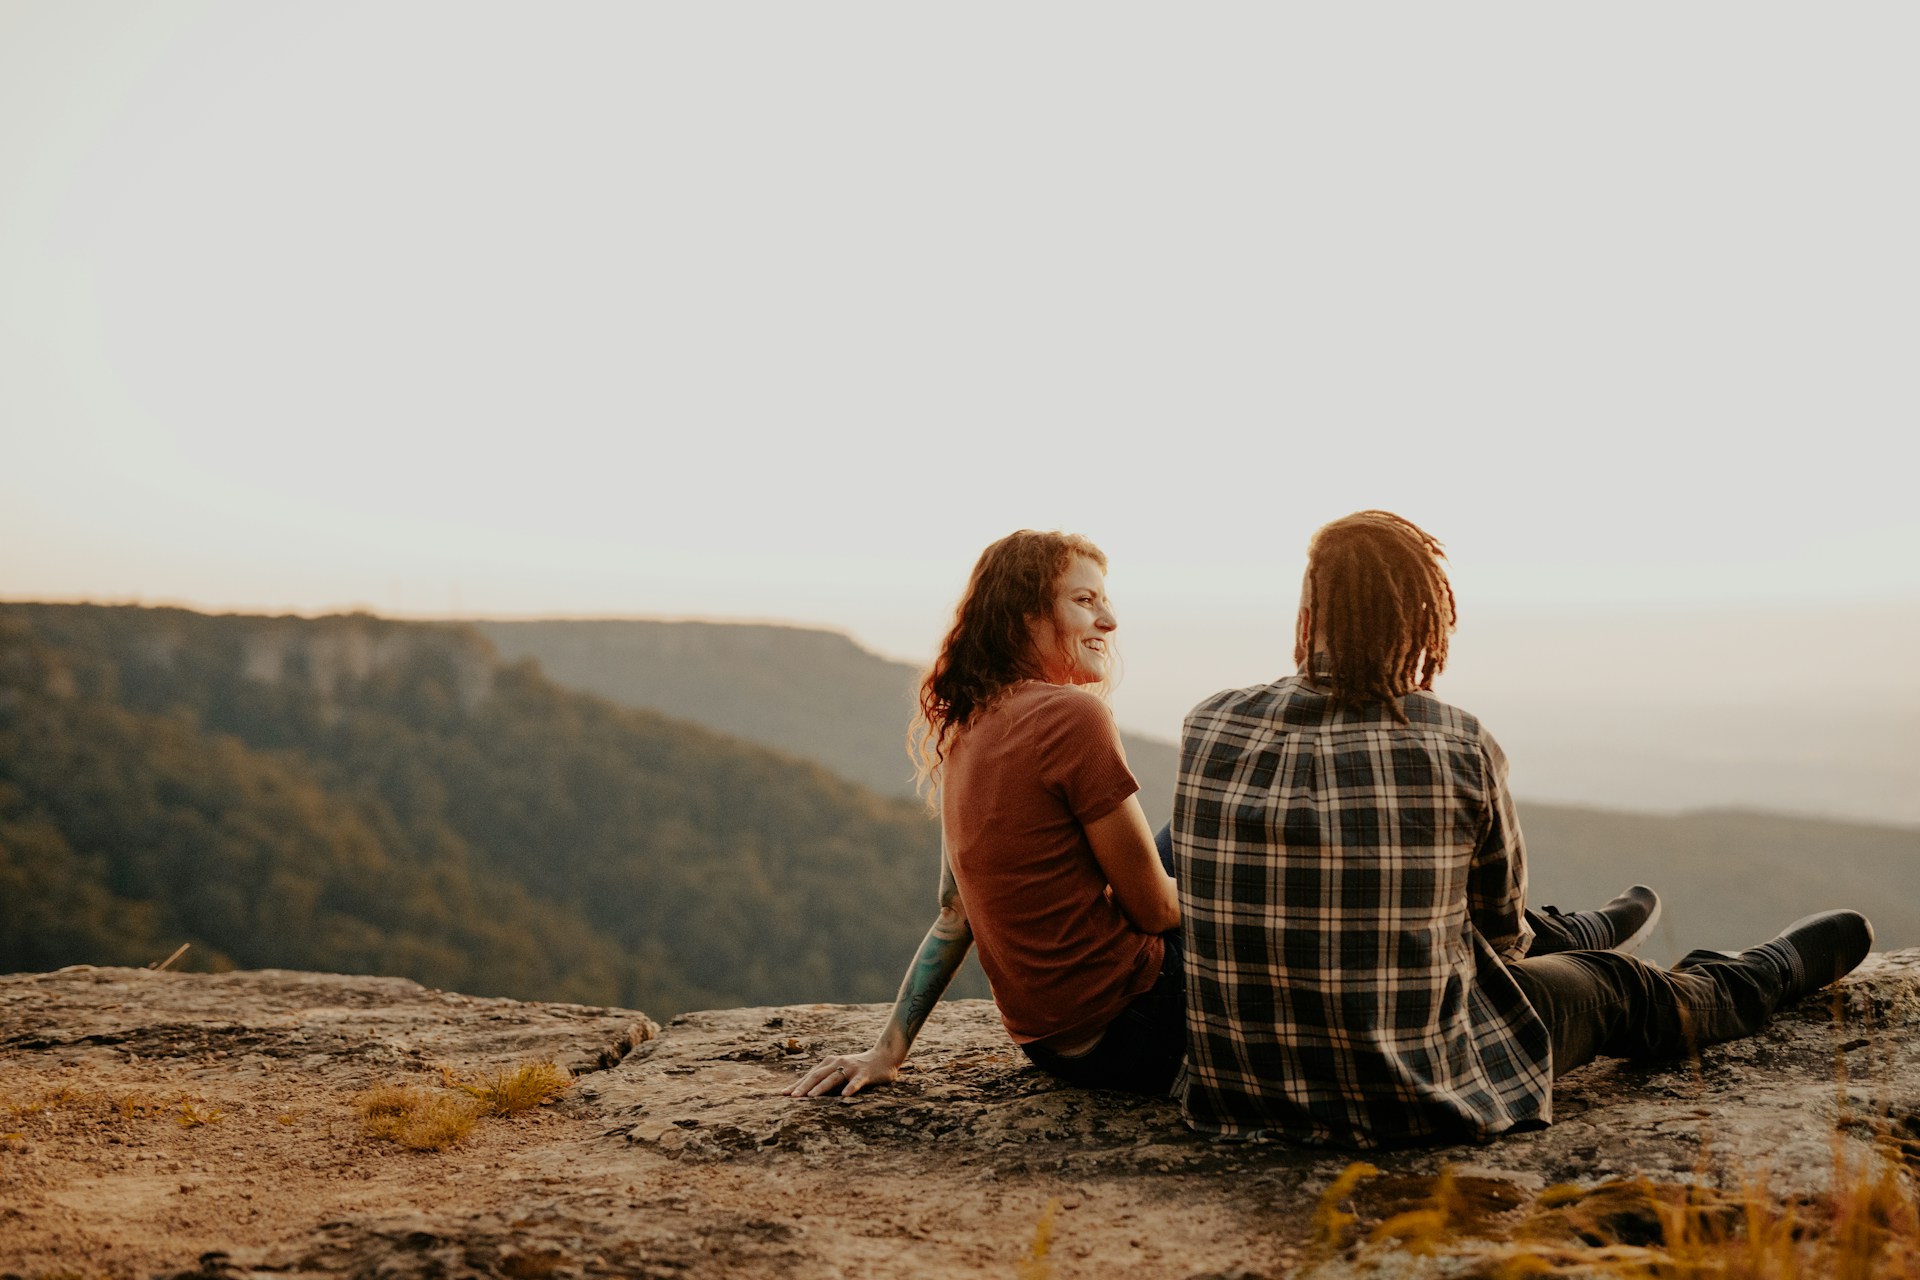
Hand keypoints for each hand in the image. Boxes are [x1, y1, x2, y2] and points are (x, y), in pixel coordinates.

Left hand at [783, 1048, 899, 1097]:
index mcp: (829, 1063)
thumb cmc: (857, 1069)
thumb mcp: (839, 1072)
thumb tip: (804, 1092)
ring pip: (833, 1078)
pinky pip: (856, 1082)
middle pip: (817, 1075)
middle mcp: (838, 1063)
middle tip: (792, 1097)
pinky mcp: (864, 1074)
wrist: (883, 1057)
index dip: (797, 1084)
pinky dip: (850, 1088)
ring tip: (811, 1097)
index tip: (783, 1094)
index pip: (810, 1075)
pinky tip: (845, 1096)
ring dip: (821, 1088)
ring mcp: (851, 1068)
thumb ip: (825, 1079)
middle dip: (803, 1086)